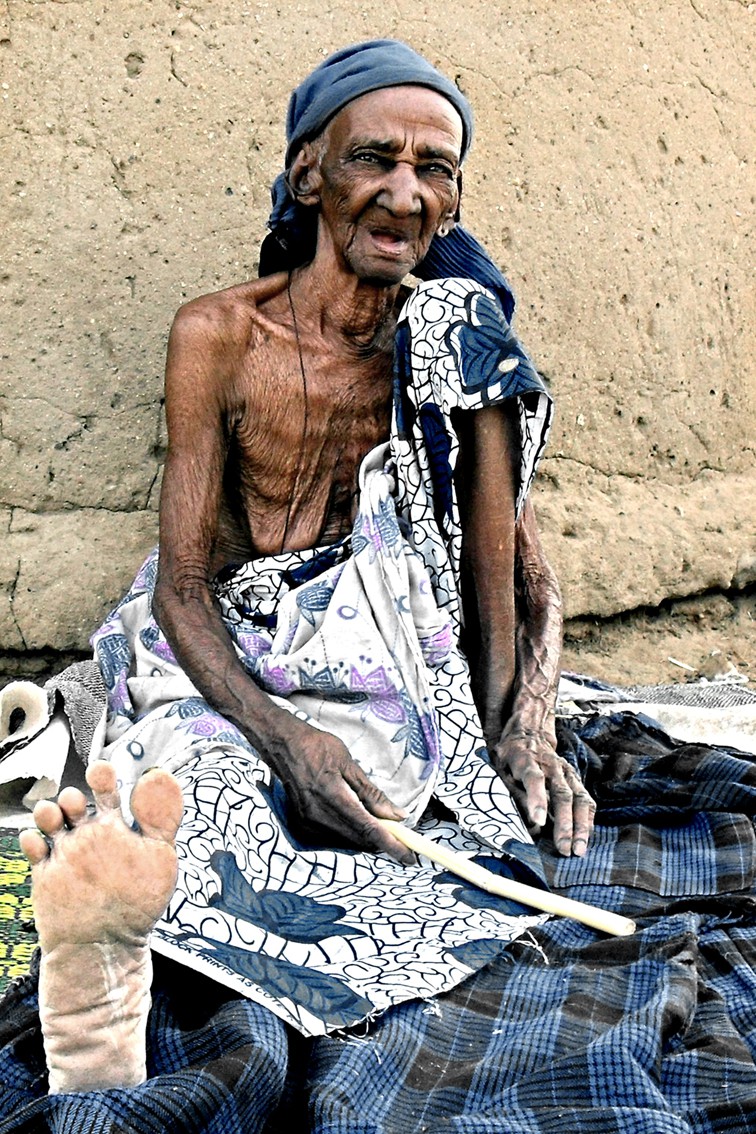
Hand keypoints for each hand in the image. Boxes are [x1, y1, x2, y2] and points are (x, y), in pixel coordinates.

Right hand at [266, 719, 414, 863]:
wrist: (283, 747)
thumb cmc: (318, 748)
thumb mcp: (349, 764)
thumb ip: (373, 794)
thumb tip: (397, 815)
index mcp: (334, 797)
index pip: (368, 829)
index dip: (391, 845)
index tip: (409, 856)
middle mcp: (319, 816)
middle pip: (360, 841)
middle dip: (383, 842)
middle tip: (400, 835)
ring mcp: (309, 824)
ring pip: (348, 843)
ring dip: (367, 838)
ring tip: (379, 824)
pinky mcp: (303, 827)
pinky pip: (335, 839)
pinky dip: (351, 834)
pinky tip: (357, 821)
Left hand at [491, 727, 595, 856]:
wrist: (529, 733)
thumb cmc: (511, 756)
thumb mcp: (501, 768)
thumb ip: (513, 792)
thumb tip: (531, 822)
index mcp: (526, 760)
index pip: (534, 779)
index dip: (537, 799)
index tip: (539, 821)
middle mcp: (551, 766)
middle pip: (561, 794)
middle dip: (564, 824)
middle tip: (564, 849)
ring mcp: (566, 772)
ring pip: (578, 798)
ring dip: (580, 826)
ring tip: (579, 849)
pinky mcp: (575, 778)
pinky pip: (586, 800)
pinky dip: (587, 819)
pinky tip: (586, 837)